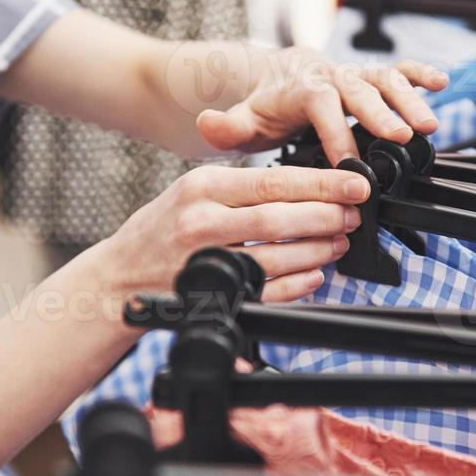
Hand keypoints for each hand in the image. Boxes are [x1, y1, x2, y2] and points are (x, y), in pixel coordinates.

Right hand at [101, 163, 371, 303]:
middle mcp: (202, 221)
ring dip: (318, 251)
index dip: (324, 184)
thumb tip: (306, 185)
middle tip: (354, 215)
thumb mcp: (193, 192)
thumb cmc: (162, 231)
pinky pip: (265, 291)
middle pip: (281, 218)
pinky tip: (315, 274)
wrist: (118, 279)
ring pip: (277, 256)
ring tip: (340, 242)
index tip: (357, 183)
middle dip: (328, 216)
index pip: (275, 181)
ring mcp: (205, 261)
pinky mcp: (210, 294)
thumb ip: (242, 187)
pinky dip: (297, 284)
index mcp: (203, 186)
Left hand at [196, 48, 449, 164]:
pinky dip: (421, 74)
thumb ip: (227, 126)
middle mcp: (332, 77)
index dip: (335, 131)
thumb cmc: (264, 108)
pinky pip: (398, 72)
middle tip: (402, 137)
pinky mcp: (371, 79)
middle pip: (359, 90)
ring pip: (385, 80)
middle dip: (382, 113)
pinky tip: (442, 84)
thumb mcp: (241, 121)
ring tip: (429, 124)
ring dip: (410, 99)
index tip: (348, 162)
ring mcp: (354, 76)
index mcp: (301, 89)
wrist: (277, 81)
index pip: (320, 105)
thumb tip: (208, 123)